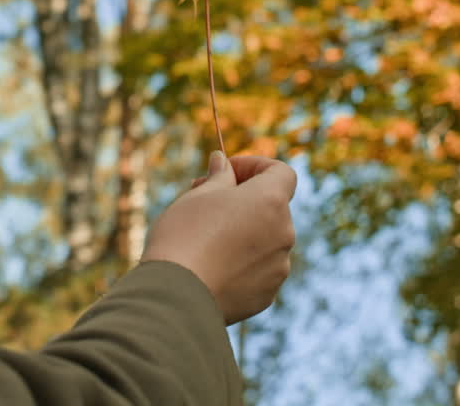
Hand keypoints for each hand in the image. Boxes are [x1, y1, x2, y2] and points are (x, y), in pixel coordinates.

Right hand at [141, 152, 296, 324]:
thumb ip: (219, 177)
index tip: (226, 171)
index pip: (281, 172)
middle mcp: (284, 233)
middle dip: (242, 199)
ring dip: (243, 231)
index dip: (254, 166)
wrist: (175, 296)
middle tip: (202, 199)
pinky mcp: (267, 294)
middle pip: (272, 207)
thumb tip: (223, 163)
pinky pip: (258, 269)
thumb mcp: (197, 195)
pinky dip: (241, 262)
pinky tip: (210, 266)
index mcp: (270, 201)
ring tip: (203, 238)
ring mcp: (278, 267)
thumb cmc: (184, 236)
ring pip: (265, 239)